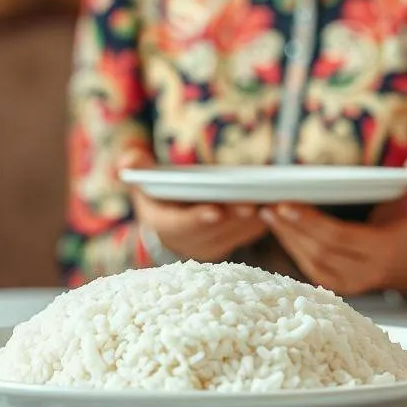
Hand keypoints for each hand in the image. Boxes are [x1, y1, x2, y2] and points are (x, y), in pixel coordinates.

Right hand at [120, 151, 268, 262]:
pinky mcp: (230, 244)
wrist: (169, 217)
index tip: (214, 209)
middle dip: (233, 217)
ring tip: (269, 199)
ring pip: (235, 235)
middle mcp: (186, 243)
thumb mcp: (143, 177)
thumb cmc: (158, 191)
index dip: (196, 219)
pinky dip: (262, 220)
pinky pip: (248, 234)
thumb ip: (137, 167)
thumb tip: (128, 160)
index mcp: (163, 226)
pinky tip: (278, 204)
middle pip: (213, 233)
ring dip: (252, 220)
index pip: (179, 226)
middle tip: (252, 202)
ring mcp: (210, 247)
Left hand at [259, 155, 406, 299]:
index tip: (286, 203)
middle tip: (268, 204)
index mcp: (386, 249)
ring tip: (266, 212)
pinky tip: (277, 227)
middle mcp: (368, 272)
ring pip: (311, 261)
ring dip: (286, 237)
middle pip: (321, 251)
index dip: (311, 223)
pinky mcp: (337, 285)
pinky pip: (309, 267)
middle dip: (291, 227)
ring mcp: (351, 283)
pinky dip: (292, 247)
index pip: (341, 238)